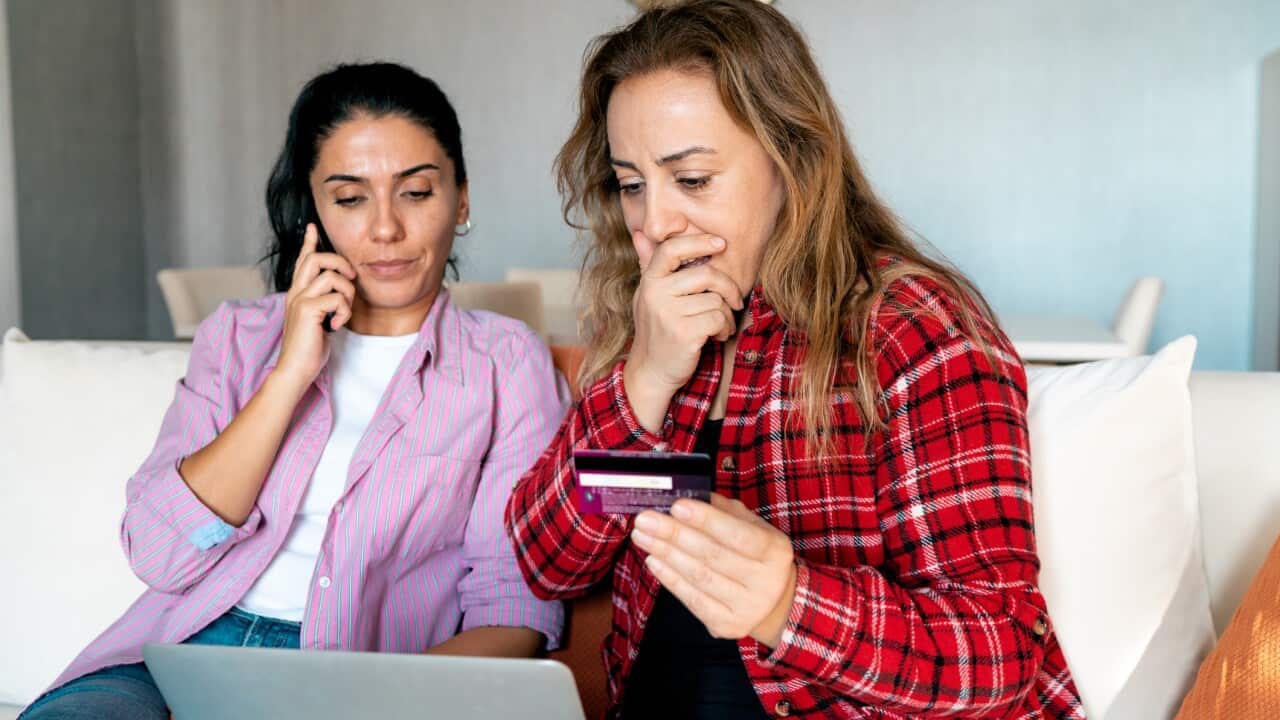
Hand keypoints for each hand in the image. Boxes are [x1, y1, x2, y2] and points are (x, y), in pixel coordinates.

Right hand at [273, 223, 356, 386]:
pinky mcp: (307, 311)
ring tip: (343, 312)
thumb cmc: (309, 348)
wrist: (295, 369)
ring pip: (331, 277)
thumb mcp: (318, 320)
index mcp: (297, 293)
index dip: (309, 243)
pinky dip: (344, 311)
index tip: (312, 227)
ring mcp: (299, 300)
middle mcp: (296, 293)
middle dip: (339, 263)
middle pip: (316, 259)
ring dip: (346, 293)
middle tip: (351, 277)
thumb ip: (324, 304)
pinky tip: (337, 325)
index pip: (303, 261)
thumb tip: (339, 295)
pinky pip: (336, 298)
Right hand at [623, 234, 743, 431]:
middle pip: (706, 274)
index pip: (672, 249)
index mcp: (649, 281)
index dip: (699, 242)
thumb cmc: (656, 331)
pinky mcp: (683, 333)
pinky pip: (718, 319)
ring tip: (718, 326)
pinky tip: (717, 336)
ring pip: (716, 300)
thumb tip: (641, 234)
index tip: (721, 244)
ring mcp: (668, 314)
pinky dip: (724, 329)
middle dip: (728, 287)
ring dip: (726, 315)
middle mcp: (655, 294)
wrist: (651, 372)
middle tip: (735, 300)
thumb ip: (647, 265)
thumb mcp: (648, 296)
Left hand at [631, 493, 796, 647]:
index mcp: (774, 551)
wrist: (774, 603)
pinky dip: (669, 578)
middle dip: (674, 534)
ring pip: (698, 577)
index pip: (737, 534)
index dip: (706, 520)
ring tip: (642, 536)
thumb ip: (724, 511)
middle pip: (712, 555)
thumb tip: (688, 495)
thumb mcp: (753, 528)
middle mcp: (764, 582)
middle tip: (645, 520)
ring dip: (666, 554)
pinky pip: (692, 599)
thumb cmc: (756, 555)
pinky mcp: (726, 625)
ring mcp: (745, 607)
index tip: (677, 506)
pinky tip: (653, 560)